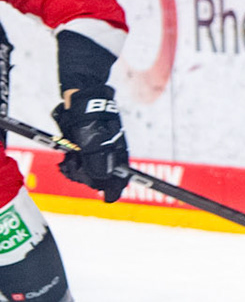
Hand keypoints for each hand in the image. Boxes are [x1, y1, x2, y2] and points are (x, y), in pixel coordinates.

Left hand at [53, 86, 129, 202]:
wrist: (80, 101)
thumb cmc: (91, 122)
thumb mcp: (93, 145)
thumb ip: (97, 165)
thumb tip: (101, 182)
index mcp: (118, 156)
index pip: (120, 180)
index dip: (114, 191)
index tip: (108, 200)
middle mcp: (109, 157)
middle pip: (100, 178)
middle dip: (86, 177)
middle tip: (75, 167)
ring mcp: (96, 153)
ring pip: (87, 172)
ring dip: (75, 170)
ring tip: (68, 161)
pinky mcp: (84, 148)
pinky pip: (78, 163)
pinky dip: (71, 163)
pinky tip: (66, 158)